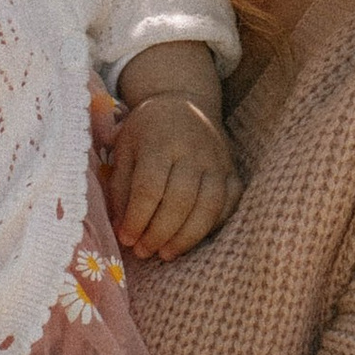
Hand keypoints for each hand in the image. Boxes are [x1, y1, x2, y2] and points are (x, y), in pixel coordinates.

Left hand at [107, 88, 238, 258]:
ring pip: (209, 207)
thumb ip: (121, 188)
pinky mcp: (233, 170)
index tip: (126, 239)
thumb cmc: (146, 131)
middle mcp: (193, 150)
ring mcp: (218, 161)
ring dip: (187, 237)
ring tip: (166, 254)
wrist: (183, 101)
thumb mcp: (124, 149)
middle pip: (180, 201)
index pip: (149, 188)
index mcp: (160, 141)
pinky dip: (212, 227)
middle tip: (144, 252)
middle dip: (160, 234)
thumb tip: (123, 231)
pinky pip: (229, 205)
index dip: (137, 219)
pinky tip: (191, 239)